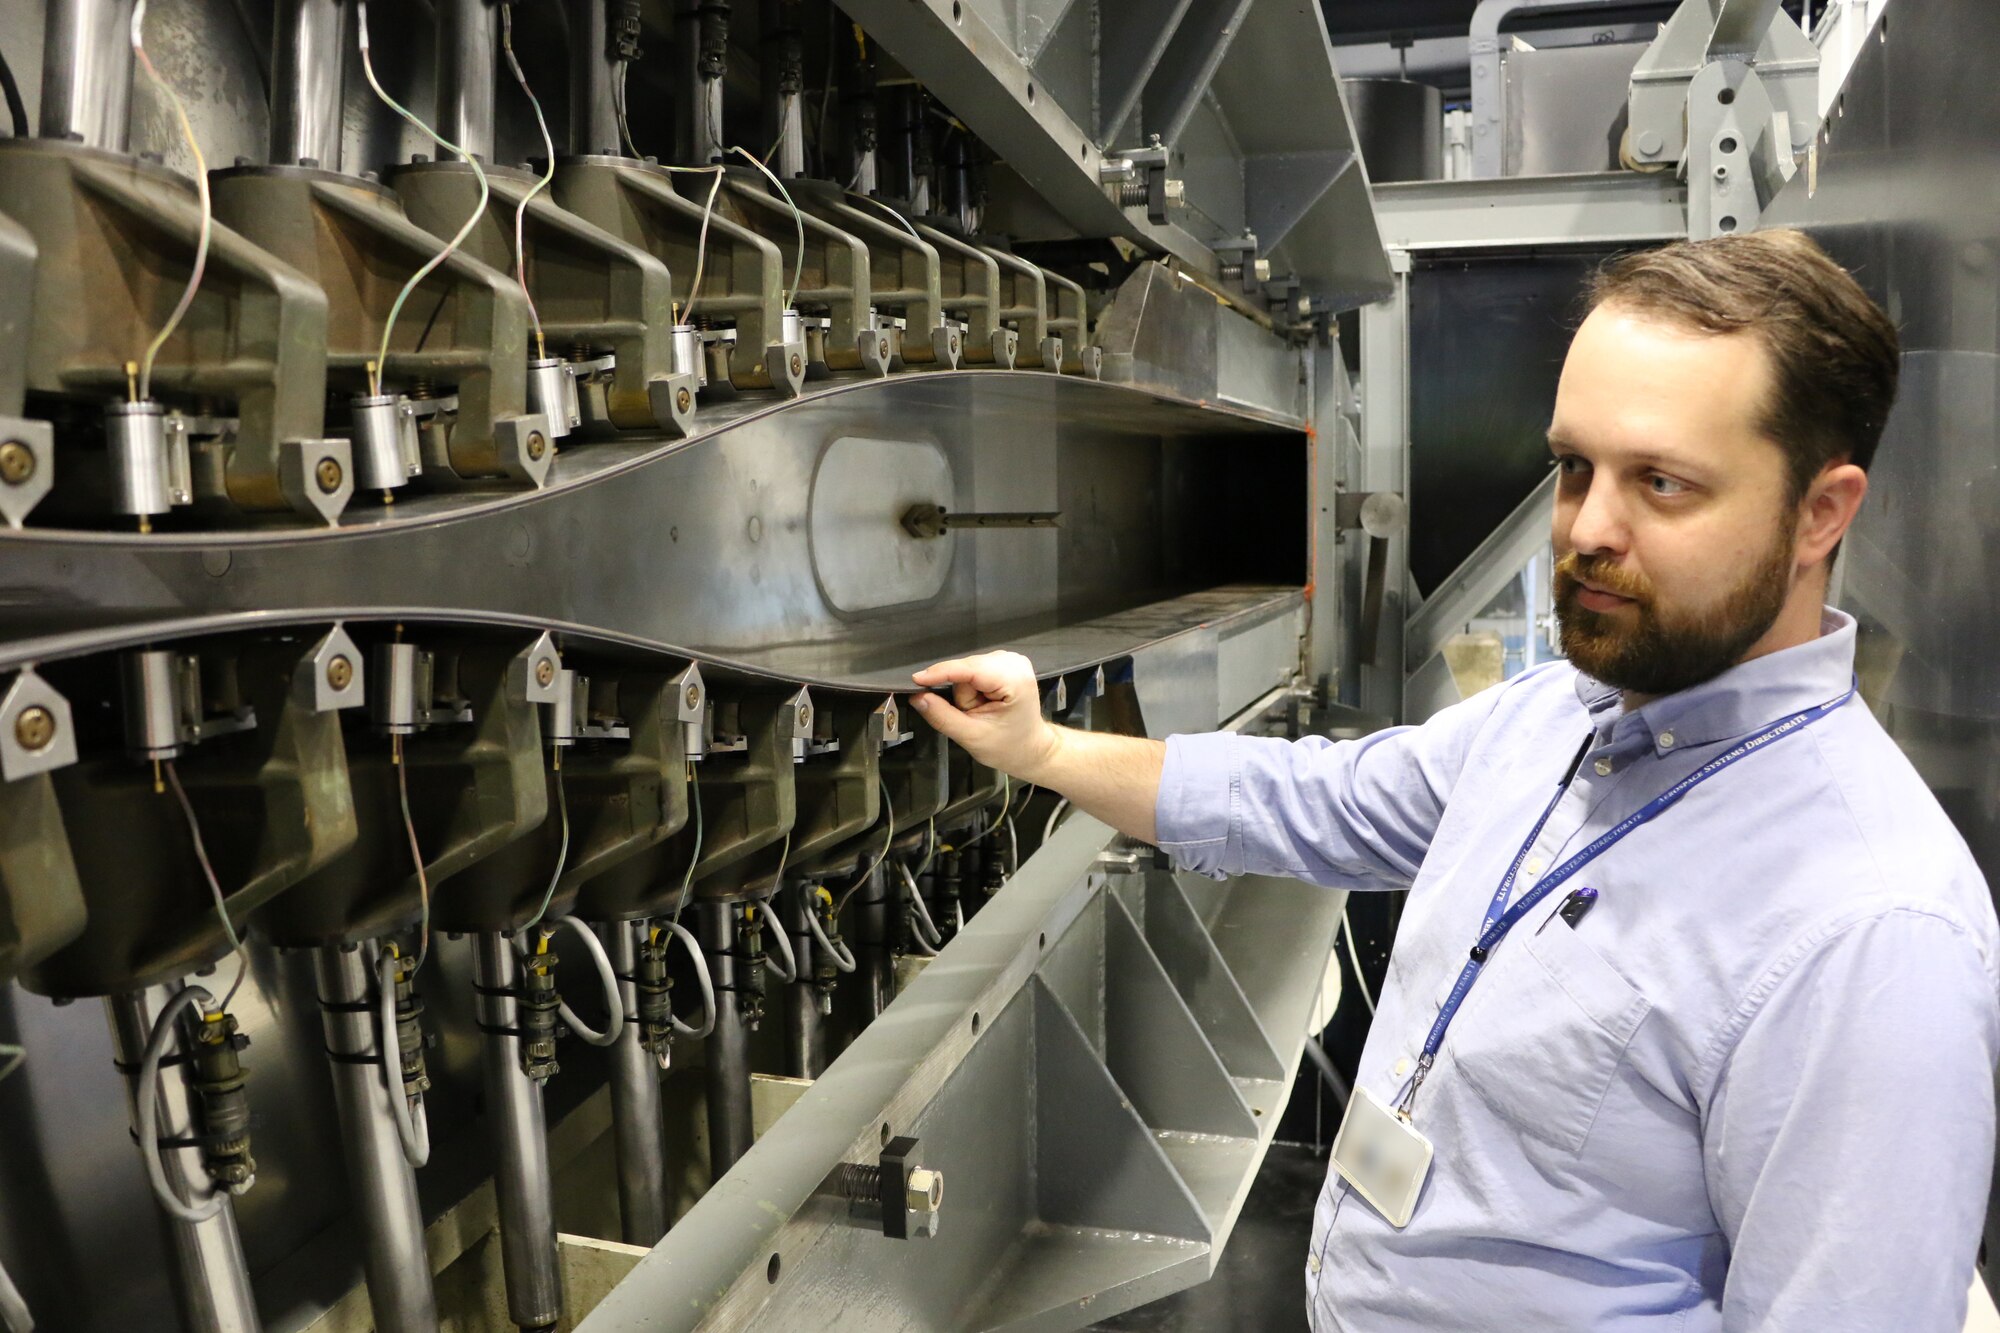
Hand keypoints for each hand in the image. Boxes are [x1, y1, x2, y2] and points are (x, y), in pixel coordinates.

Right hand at [909, 651, 1060, 780]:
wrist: (1030, 748)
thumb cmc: (1008, 746)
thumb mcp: (971, 737)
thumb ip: (942, 716)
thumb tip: (918, 698)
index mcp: (1014, 680)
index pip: (970, 669)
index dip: (941, 672)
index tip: (916, 679)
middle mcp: (1014, 663)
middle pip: (966, 669)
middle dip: (962, 693)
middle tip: (973, 715)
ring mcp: (1010, 660)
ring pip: (967, 669)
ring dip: (967, 691)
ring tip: (981, 709)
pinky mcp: (1004, 662)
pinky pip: (973, 669)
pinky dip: (972, 686)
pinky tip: (984, 700)